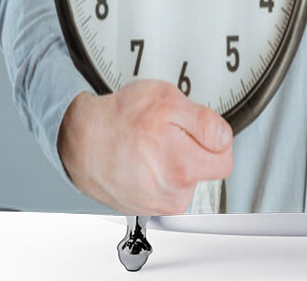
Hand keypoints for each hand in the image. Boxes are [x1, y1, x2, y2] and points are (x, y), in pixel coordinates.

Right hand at [58, 79, 232, 214]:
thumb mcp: (168, 100)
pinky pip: (166, 187)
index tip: (200, 129)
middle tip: (173, 132)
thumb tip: (224, 138)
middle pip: (207, 170)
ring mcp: (156, 204)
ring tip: (153, 144)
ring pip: (186, 178)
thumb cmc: (119, 118)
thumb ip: (205, 122)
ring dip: (177, 160)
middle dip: (196, 148)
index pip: (225, 160)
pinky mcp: (143, 207)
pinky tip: (144, 158)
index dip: (216, 138)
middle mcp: (171, 194)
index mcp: (183, 167)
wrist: (80, 139)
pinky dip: (160, 172)